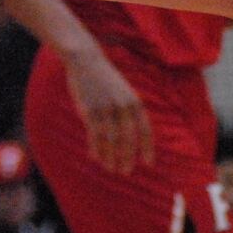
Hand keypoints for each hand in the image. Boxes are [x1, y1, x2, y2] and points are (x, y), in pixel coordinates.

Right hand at [62, 49, 152, 174]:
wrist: (85, 60)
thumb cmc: (104, 78)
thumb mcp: (123, 91)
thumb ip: (128, 110)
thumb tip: (130, 133)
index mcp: (135, 102)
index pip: (145, 131)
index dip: (146, 148)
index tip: (147, 163)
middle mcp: (123, 107)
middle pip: (128, 139)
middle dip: (126, 157)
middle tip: (124, 171)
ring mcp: (106, 108)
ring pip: (111, 139)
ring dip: (110, 156)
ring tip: (110, 168)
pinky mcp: (90, 109)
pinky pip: (94, 134)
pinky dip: (96, 147)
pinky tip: (95, 157)